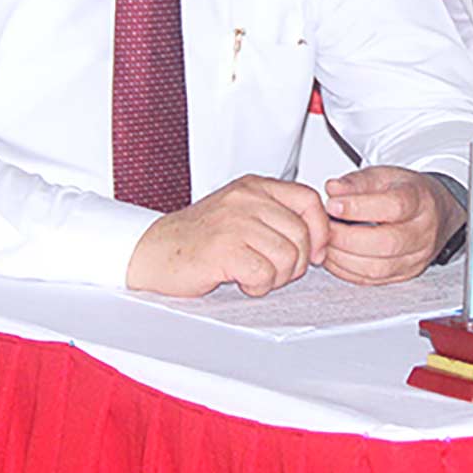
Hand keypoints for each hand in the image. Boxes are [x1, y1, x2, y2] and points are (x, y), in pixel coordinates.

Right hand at [125, 175, 331, 297]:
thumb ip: (275, 216)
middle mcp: (246, 199)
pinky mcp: (223, 249)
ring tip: (253, 275)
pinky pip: (265, 274)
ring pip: (287, 256)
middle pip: (302, 233)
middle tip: (273, 271)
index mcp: (254, 187)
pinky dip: (258, 286)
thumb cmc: (197, 239)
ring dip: (276, 277)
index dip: (320, 230)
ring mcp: (234, 222)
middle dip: (296, 263)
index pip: (309, 200)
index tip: (314, 252)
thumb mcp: (240, 213)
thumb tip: (320, 238)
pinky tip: (241, 281)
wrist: (152, 252)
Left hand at [322, 166, 463, 285]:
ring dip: (344, 258)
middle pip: (386, 243)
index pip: (394, 206)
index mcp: (419, 200)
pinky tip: (336, 257)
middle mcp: (422, 231)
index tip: (333, 205)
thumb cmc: (407, 192)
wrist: (433, 212)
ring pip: (378, 267)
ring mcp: (416, 256)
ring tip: (327, 242)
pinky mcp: (405, 274)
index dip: (359, 208)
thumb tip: (334, 189)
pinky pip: (373, 280)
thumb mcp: (384, 176)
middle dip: (346, 238)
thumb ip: (357, 182)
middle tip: (325, 228)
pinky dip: (347, 271)